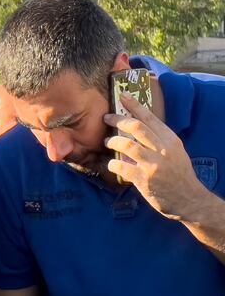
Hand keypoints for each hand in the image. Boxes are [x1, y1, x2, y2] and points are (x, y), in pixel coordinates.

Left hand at [104, 93, 208, 220]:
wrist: (188, 199)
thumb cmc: (179, 175)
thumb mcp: (175, 153)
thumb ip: (158, 142)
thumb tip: (137, 131)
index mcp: (171, 140)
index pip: (151, 118)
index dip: (135, 106)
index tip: (123, 96)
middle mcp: (163, 150)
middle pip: (136, 127)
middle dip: (118, 120)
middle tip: (107, 118)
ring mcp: (153, 164)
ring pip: (127, 145)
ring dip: (113, 141)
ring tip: (107, 142)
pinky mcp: (144, 179)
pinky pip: (122, 166)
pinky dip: (113, 164)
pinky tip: (112, 164)